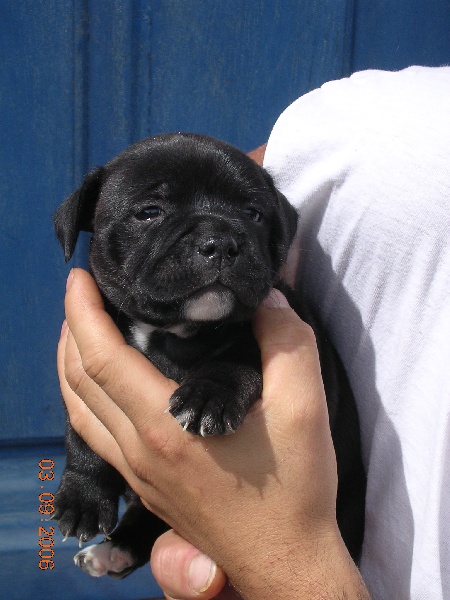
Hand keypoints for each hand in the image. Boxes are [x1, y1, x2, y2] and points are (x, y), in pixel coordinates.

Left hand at [58, 268, 368, 598]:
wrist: (284, 561)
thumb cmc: (292, 488)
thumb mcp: (304, 407)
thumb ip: (286, 342)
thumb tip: (265, 301)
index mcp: (166, 426)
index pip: (101, 358)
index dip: (83, 311)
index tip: (80, 277)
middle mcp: (138, 450)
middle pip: (77, 381)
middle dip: (70, 329)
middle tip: (82, 294)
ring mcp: (136, 473)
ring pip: (78, 410)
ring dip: (70, 364)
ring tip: (82, 330)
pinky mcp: (143, 487)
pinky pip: (93, 435)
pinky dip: (83, 398)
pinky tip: (102, 385)